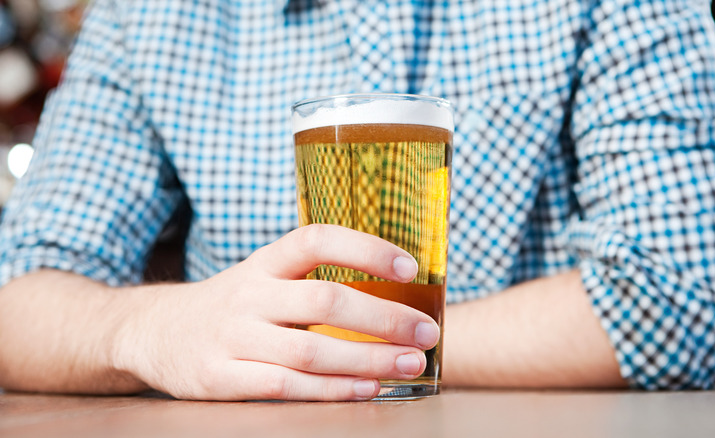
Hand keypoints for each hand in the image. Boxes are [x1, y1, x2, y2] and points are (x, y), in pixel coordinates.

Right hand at [112, 224, 439, 400]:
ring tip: (410, 364)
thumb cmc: (232, 305)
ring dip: (368, 359)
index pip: (316, 240)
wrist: (154, 332)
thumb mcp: (263, 278)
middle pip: (324, 300)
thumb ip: (311, 281)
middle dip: (384, 317)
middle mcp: (248, 294)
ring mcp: (232, 338)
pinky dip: (332, 389)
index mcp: (264, 263)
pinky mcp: (219, 378)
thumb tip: (393, 292)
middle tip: (426, 332)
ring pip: (310, 349)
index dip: (365, 249)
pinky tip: (367, 388)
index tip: (410, 267)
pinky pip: (286, 386)